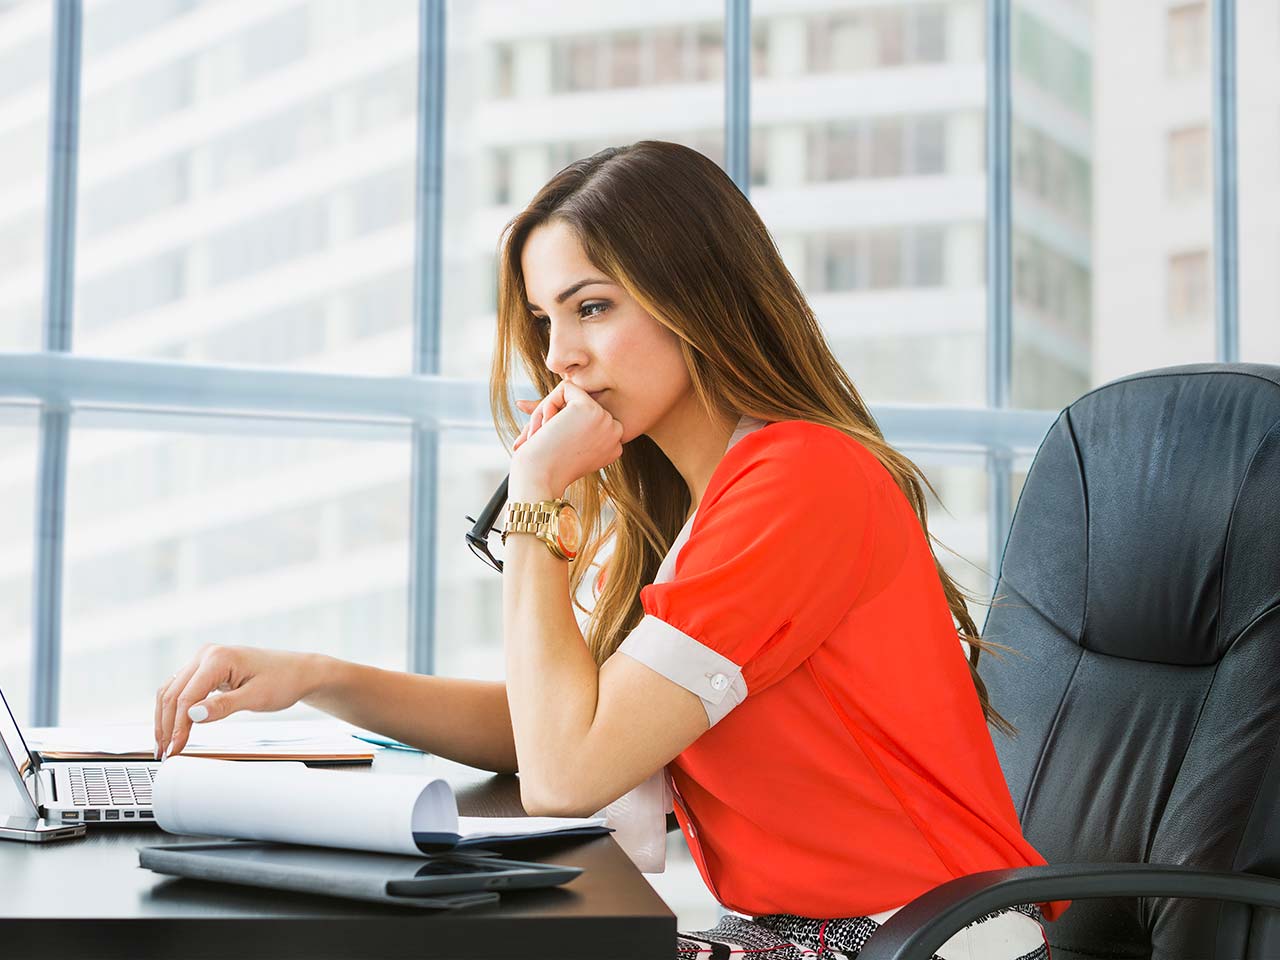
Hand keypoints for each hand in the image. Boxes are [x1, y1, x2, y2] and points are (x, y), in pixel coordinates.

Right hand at [153, 645, 324, 760]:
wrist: (297, 672)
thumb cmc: (283, 681)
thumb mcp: (256, 697)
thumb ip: (223, 706)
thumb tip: (192, 715)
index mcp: (218, 657)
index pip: (186, 697)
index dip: (177, 727)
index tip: (174, 750)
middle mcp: (206, 655)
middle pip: (172, 693)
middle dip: (165, 726)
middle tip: (164, 753)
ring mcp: (204, 660)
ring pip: (171, 691)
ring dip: (164, 718)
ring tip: (163, 746)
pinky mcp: (205, 669)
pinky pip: (181, 689)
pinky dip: (173, 709)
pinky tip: (172, 729)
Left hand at [510, 382, 622, 494]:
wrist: (538, 481)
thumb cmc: (542, 470)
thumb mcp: (557, 445)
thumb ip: (556, 424)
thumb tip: (521, 402)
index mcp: (612, 447)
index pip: (586, 419)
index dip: (562, 425)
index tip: (545, 445)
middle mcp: (615, 435)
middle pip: (580, 406)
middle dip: (552, 415)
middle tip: (534, 438)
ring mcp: (606, 421)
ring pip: (572, 395)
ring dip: (547, 411)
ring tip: (537, 434)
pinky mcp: (590, 409)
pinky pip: (565, 388)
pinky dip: (547, 404)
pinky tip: (545, 426)